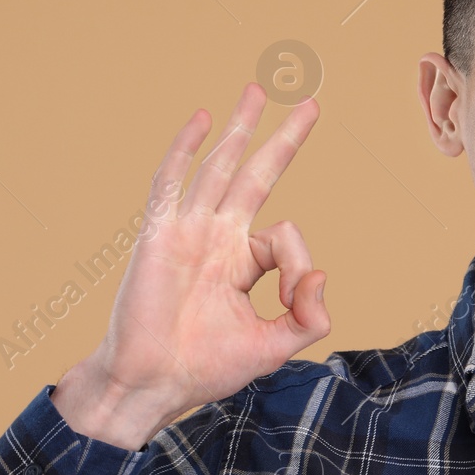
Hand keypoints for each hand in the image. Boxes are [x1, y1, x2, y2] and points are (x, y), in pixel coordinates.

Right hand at [53, 84, 329, 448]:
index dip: (299, 263)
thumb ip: (308, 316)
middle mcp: (216, 238)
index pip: (284, 235)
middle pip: (255, 174)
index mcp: (241, 262)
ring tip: (258, 90)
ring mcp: (188, 232)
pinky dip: (186, 149)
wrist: (153, 384)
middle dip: (282, 139)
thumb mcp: (274, 346)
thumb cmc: (205, 368)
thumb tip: (321, 275)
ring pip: (219, 167)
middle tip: (311, 105)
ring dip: (240, 128)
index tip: (296, 294)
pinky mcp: (160, 235)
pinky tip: (203, 119)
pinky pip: (173, 183)